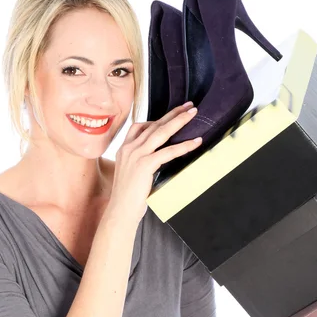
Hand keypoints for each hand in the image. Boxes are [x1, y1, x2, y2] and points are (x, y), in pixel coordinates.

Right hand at [106, 102, 201, 226]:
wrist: (121, 210)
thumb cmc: (128, 197)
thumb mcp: (132, 174)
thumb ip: (142, 162)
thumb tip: (160, 158)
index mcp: (124, 149)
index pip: (140, 126)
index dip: (157, 119)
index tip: (172, 113)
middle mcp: (129, 148)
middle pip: (154, 125)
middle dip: (173, 114)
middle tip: (188, 106)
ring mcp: (136, 155)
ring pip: (161, 132)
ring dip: (179, 121)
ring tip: (193, 114)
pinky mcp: (145, 164)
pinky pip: (168, 151)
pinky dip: (183, 146)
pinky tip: (195, 142)